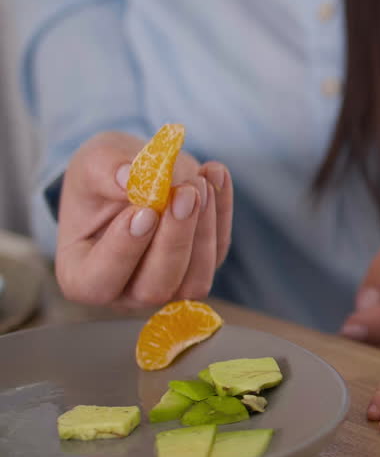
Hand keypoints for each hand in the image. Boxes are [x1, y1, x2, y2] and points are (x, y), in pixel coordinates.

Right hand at [54, 131, 233, 307]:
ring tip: (199, 183)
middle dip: (174, 240)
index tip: (144, 211)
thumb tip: (131, 178)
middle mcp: (124, 292)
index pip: (99, 282)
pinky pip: (216, 251)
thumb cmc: (100, 177)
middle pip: (154, 288)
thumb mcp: (92, 163)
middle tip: (184, 193)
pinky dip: (221, 213)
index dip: (123, 251)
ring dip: (202, 231)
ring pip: (193, 280)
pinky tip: (214, 174)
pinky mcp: (199, 268)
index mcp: (81, 275)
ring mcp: (167, 286)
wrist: (130, 176)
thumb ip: (106, 171)